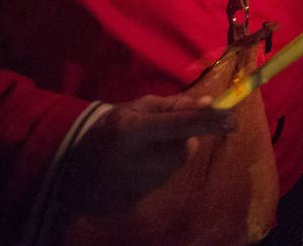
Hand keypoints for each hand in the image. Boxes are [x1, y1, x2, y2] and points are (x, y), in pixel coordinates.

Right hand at [58, 93, 235, 215]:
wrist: (69, 168)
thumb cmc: (109, 128)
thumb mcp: (136, 108)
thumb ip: (173, 106)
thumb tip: (209, 102)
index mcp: (133, 130)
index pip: (180, 124)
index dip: (209, 122)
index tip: (233, 120)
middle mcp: (134, 159)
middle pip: (182, 151)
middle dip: (182, 141)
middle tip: (162, 134)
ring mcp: (133, 184)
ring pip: (174, 168)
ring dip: (169, 158)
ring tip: (144, 151)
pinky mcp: (133, 200)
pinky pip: (161, 182)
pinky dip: (157, 172)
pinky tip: (136, 168)